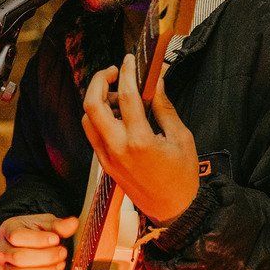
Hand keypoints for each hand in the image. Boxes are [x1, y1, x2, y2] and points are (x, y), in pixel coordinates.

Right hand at [0, 212, 79, 269]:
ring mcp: (5, 269)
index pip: (16, 236)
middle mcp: (2, 250)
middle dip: (46, 257)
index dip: (39, 240)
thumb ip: (59, 225)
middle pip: (18, 258)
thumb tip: (73, 223)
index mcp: (7, 230)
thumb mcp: (47, 223)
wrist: (30, 243)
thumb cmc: (37, 231)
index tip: (56, 239)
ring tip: (60, 264)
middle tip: (62, 253)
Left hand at [82, 54, 198, 223]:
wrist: (173, 210)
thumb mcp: (181, 138)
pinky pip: (93, 134)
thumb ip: (164, 108)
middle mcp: (118, 148)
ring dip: (98, 100)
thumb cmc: (182, 176)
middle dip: (100, 81)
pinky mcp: (105, 164)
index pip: (126, 97)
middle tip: (114, 72)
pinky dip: (99, 118)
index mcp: (140, 141)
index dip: (127, 73)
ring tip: (119, 96)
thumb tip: (155, 82)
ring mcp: (107, 157)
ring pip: (87, 119)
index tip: (129, 60)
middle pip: (92, 105)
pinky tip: (117, 114)